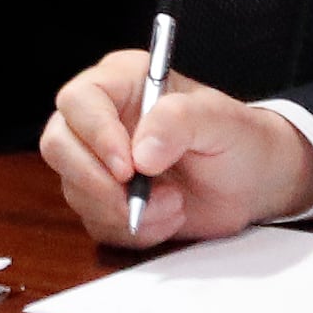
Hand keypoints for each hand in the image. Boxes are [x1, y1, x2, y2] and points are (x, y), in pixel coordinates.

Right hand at [42, 51, 312, 247]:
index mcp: (123, 83)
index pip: (80, 101)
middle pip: (59, 146)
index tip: (128, 167)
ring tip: (175, 203)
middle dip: (97, 181)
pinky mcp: (105, 200)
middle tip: (139, 199)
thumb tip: (141, 153)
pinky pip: (97, 222)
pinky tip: (169, 217)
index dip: (95, 134)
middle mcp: (102, 119)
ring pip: (75, 190)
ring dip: (124, 210)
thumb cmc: (238, 139)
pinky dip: (134, 230)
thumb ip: (180, 121)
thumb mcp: (220, 120)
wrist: (252, 183)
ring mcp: (98, 162)